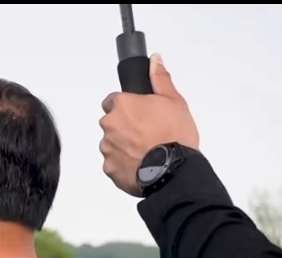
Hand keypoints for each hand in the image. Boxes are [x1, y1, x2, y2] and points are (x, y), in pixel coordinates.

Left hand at [99, 54, 199, 195]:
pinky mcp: (110, 169)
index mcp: (122, 106)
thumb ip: (160, 79)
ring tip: (146, 150)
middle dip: (125, 126)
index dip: (127, 106)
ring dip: (124, 145)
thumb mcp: (174, 101)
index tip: (138, 113)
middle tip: (146, 132)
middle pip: (112, 122)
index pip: (113, 100)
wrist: (174, 171)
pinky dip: (124, 163)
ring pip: (112, 143)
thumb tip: (155, 61)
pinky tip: (141, 163)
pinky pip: (114, 163)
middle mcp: (110, 125)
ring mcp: (108, 148)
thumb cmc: (174, 137)